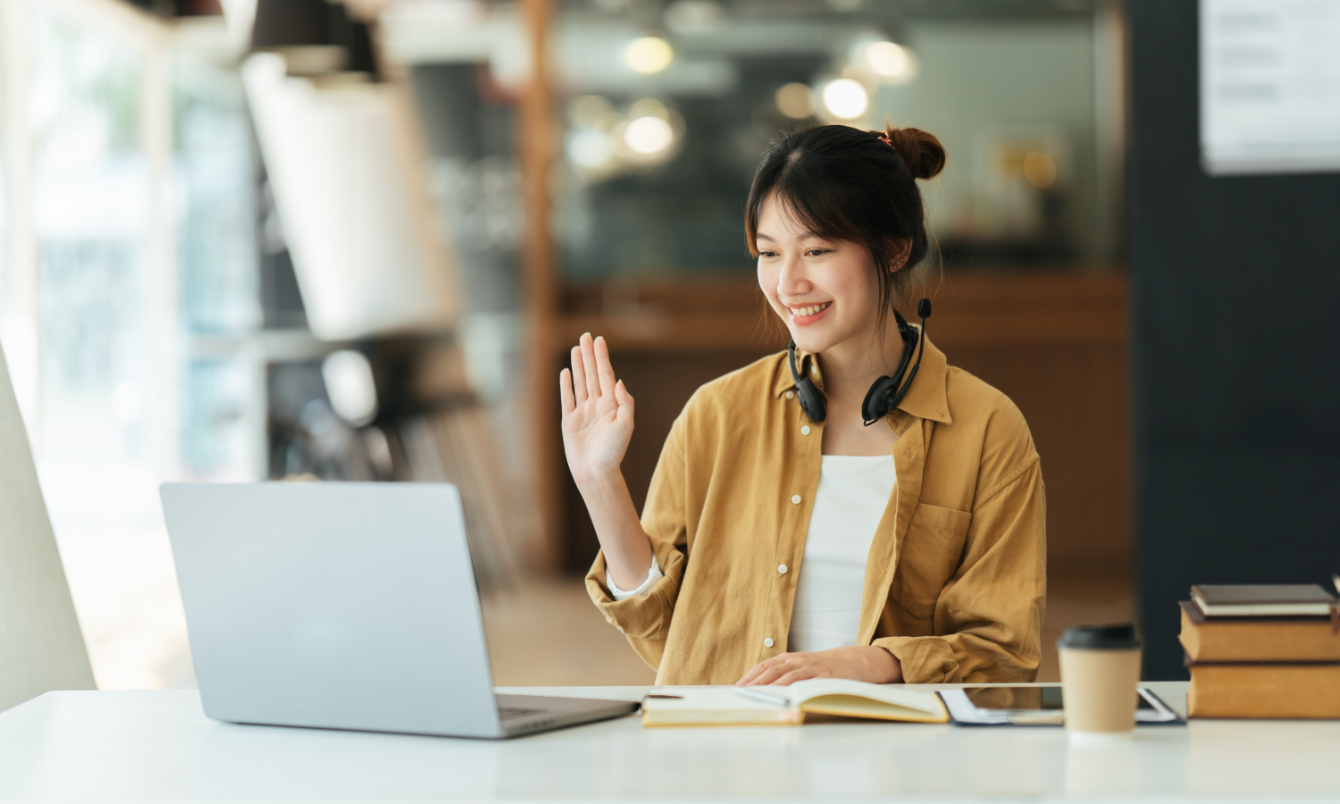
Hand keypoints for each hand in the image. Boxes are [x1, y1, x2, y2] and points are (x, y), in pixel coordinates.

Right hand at [560, 333, 634, 488]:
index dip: (602, 357)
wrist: (596, 472)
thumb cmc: (613, 452)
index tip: (599, 340)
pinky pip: (567, 398)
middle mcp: (597, 405)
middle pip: (591, 374)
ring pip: (580, 383)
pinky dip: (566, 385)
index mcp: (611, 404)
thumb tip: (618, 380)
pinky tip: (565, 372)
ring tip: (576, 348)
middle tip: (585, 335)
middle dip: (589, 355)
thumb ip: (624, 402)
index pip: (605, 375)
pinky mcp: (570, 421)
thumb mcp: (626, 426)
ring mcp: (583, 412)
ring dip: (577, 365)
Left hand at [735, 646, 902, 686]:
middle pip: (771, 671)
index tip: (737, 688)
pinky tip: (787, 701)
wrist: (854, 660)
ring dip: (772, 688)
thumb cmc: (824, 667)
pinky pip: (808, 685)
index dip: (750, 677)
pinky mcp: (824, 676)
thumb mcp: (803, 666)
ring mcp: (811, 668)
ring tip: (759, 698)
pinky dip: (796, 693)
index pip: (764, 666)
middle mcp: (798, 660)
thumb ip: (786, 674)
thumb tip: (764, 690)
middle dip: (755, 683)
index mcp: (790, 658)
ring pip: (787, 677)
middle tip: (742, 695)